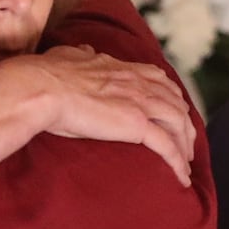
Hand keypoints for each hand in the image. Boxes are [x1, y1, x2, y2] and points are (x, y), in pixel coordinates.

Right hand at [20, 46, 195, 185]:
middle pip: (175, 102)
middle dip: (184, 124)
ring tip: (185, 163)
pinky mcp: (136, 124)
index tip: (173, 111)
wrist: (42, 88)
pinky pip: (167, 145)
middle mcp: (137, 83)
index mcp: (122, 68)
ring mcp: (140, 102)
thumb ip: (81, 55)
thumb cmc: (48, 75)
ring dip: (185, 144)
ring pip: (178, 123)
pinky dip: (177, 162)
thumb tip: (84, 51)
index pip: (158, 79)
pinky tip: (181, 177)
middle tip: (185, 143)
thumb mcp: (69, 56)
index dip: (171, 96)